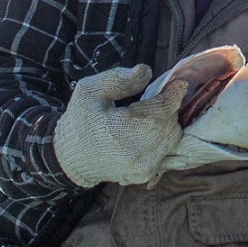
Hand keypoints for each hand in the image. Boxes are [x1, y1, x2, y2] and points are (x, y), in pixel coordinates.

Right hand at [54, 65, 190, 187]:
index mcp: (121, 131)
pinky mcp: (146, 174)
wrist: (70, 158)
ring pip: (173, 136)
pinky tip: (144, 131)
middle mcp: (137, 153)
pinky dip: (162, 137)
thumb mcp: (90, 91)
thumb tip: (146, 72)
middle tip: (152, 99)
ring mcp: (143, 167)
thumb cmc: (80, 121)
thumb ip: (119, 79)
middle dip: (166, 108)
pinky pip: (167, 150)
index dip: (173, 93)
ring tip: (146, 116)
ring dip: (165, 122)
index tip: (176, 83)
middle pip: (170, 123)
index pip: (162, 110)